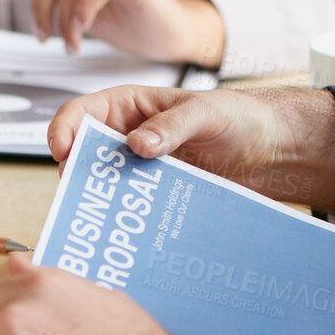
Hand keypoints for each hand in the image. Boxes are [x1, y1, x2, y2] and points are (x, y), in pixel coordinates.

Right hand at [48, 85, 334, 213]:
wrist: (270, 152)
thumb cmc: (239, 117)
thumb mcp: (206, 112)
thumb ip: (171, 126)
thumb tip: (137, 143)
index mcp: (128, 106)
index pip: (80, 113)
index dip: (64, 131)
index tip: (63, 154)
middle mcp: (126, 137)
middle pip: (84, 156)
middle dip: (77, 175)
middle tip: (83, 194)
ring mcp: (139, 170)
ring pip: (105, 186)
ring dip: (102, 201)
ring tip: (105, 217)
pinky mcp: (155, 196)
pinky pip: (132, 208)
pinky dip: (127, 218)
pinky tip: (131, 229)